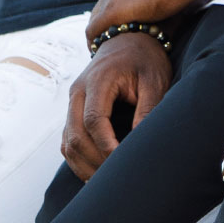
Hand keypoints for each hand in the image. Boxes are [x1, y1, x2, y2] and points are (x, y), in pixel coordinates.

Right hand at [63, 30, 171, 178]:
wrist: (127, 39)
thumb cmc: (144, 59)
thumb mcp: (155, 79)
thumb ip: (148, 109)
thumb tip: (142, 143)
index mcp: (98, 79)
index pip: (94, 120)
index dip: (107, 147)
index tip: (124, 164)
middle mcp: (78, 91)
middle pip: (75, 136)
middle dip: (95, 162)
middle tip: (118, 180)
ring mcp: (72, 102)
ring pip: (68, 143)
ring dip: (85, 166)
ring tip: (108, 183)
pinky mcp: (73, 112)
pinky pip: (68, 142)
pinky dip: (80, 161)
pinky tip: (97, 174)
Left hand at [85, 0, 197, 38]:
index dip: (121, 6)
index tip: (126, 19)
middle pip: (103, 2)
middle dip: (109, 19)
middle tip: (115, 36)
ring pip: (96, 15)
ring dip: (102, 30)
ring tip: (106, 46)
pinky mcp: (112, 10)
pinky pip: (95, 28)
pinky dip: (96, 40)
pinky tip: (99, 50)